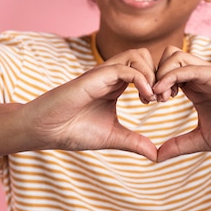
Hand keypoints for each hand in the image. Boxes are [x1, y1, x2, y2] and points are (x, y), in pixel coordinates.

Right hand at [22, 48, 158, 160]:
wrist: (45, 130)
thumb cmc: (73, 131)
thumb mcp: (112, 137)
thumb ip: (134, 142)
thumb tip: (156, 155)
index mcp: (116, 85)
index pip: (146, 69)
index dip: (160, 81)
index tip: (165, 101)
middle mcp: (111, 75)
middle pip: (145, 56)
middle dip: (160, 74)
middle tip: (163, 98)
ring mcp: (103, 74)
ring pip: (137, 55)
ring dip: (151, 74)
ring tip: (152, 99)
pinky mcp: (95, 76)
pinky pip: (125, 68)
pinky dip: (141, 80)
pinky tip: (145, 99)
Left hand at [153, 47, 210, 161]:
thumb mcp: (203, 140)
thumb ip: (179, 145)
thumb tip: (155, 157)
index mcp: (195, 88)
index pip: (164, 72)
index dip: (151, 84)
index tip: (147, 104)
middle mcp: (200, 76)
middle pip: (165, 57)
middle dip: (152, 74)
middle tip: (150, 99)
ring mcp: (209, 74)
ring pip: (174, 56)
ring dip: (160, 74)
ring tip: (160, 98)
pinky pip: (189, 67)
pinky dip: (171, 77)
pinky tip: (164, 95)